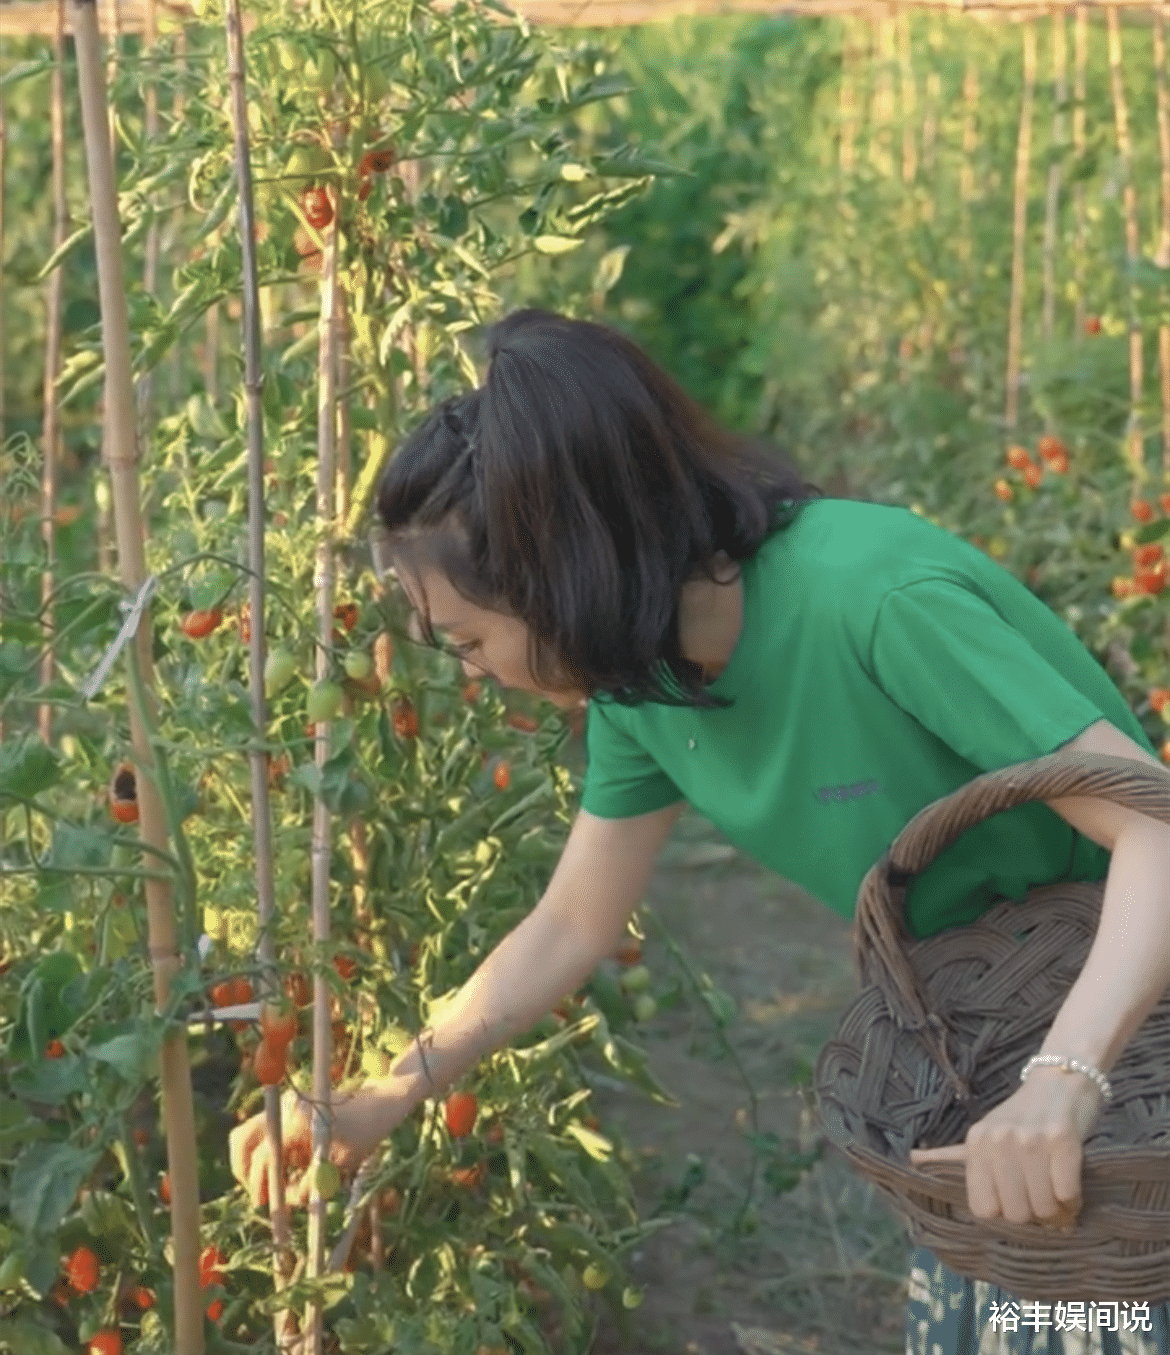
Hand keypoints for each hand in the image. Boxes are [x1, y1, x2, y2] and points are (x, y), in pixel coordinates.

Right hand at [229, 1084, 403, 1208]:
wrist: (381, 1102)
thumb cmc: (366, 1130)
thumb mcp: (342, 1162)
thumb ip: (313, 1183)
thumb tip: (291, 1201)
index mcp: (296, 1118)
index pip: (264, 1154)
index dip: (262, 1184)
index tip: (266, 1204)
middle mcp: (283, 1109)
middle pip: (243, 1140)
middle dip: (247, 1173)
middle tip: (262, 1198)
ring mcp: (283, 1109)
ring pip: (249, 1138)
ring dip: (253, 1165)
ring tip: (273, 1189)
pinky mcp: (288, 1113)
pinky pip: (264, 1136)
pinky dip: (266, 1157)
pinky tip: (283, 1175)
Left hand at [908, 1067, 1105, 1226]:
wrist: (1060, 1081)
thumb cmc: (1023, 1115)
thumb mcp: (985, 1131)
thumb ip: (953, 1153)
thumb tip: (913, 1159)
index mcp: (975, 1143)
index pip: (984, 1210)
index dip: (1005, 1214)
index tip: (1018, 1202)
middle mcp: (998, 1140)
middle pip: (1016, 1214)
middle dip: (1034, 1215)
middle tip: (1044, 1198)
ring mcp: (1031, 1139)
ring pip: (1044, 1207)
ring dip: (1057, 1210)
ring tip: (1059, 1194)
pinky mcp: (1062, 1140)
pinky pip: (1067, 1194)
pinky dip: (1073, 1198)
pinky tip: (1071, 1184)